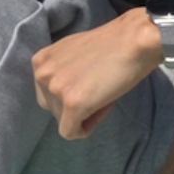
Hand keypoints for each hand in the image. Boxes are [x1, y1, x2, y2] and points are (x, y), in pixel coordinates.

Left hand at [31, 10, 159, 138]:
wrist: (133, 41)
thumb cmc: (111, 46)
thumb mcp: (73, 54)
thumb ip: (62, 72)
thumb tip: (65, 91)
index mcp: (40, 61)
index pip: (47, 92)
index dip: (69, 94)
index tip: (90, 86)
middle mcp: (42, 75)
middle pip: (52, 108)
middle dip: (74, 107)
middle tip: (99, 93)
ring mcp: (56, 89)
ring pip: (62, 120)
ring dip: (83, 115)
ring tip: (104, 96)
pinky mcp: (72, 104)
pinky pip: (70, 132)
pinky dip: (84, 130)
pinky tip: (100, 112)